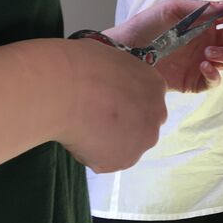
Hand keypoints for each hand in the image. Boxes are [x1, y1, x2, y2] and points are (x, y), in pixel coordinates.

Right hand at [49, 37, 170, 173]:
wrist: (66, 90)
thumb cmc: (81, 66)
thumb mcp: (111, 61)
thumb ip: (120, 80)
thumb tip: (109, 85)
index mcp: (155, 86)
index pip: (146, 102)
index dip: (126, 105)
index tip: (108, 105)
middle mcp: (157, 115)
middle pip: (142, 126)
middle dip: (123, 126)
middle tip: (96, 120)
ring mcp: (143, 141)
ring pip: (125, 146)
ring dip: (108, 142)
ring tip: (82, 128)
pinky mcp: (123, 161)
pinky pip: (106, 161)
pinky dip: (91, 154)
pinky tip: (78, 138)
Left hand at [107, 0, 222, 92]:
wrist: (125, 52)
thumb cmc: (147, 26)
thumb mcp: (174, 8)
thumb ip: (204, 8)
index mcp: (205, 21)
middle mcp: (209, 40)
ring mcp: (204, 61)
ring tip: (208, 51)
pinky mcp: (196, 81)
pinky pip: (216, 80)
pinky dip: (216, 73)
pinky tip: (204, 66)